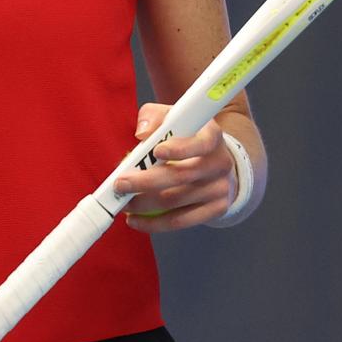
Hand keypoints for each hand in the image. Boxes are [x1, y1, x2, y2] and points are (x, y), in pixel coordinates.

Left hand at [112, 102, 237, 232]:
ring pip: (177, 201)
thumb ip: (155, 117)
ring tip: (123, 203)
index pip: (200, 143)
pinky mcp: (216, 209)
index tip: (157, 151)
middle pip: (182, 176)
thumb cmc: (187, 136)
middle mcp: (220, 163)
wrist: (217, 161)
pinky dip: (155, 223)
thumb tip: (143, 133)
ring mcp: (220, 189)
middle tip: (120, 184)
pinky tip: (136, 220)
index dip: (179, 148)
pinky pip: (182, 221)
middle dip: (146, 182)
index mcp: (211, 136)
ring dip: (144, 204)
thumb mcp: (174, 117)